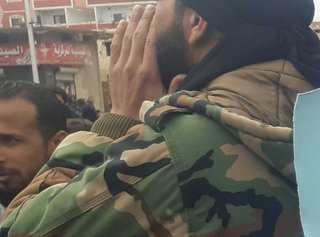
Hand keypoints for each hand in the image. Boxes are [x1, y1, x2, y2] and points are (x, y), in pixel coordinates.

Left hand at [108, 4, 167, 118]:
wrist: (125, 119)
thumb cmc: (149, 109)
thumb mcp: (166, 98)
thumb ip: (175, 84)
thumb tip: (183, 73)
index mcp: (148, 71)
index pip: (150, 42)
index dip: (153, 25)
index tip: (156, 13)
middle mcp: (133, 65)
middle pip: (138, 36)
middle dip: (143, 19)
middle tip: (148, 6)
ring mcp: (121, 66)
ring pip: (126, 38)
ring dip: (131, 22)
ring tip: (136, 9)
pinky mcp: (113, 68)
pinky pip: (115, 47)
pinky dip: (118, 34)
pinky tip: (121, 24)